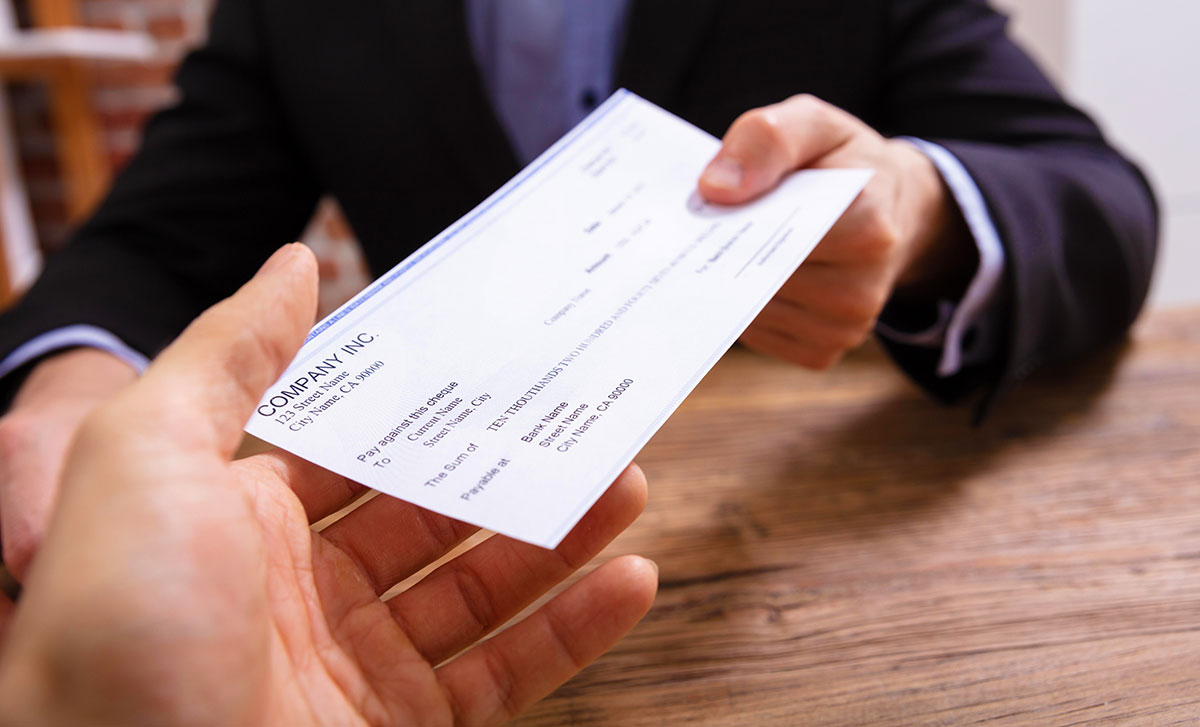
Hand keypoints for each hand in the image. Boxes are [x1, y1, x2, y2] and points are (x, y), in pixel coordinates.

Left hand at [0, 244, 656, 725]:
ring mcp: (357, 668)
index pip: (356, 445)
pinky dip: (574, 632)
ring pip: (482, 590)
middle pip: (434, 514)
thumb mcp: (145, 455)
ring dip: (560, 539)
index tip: (496, 360)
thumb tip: (292, 267)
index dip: (427, 403)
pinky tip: (628, 583)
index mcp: (239, 517)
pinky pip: (506, 676)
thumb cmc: (120, 628)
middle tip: (584, 418)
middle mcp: (301, 590)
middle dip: (511, 466)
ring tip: (626, 486)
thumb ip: (226, 357)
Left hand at [699, 94, 973, 369]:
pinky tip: (749, 277)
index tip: (709, 202)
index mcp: (868, 225)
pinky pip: (758, 335)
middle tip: (707, 226)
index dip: (734, 220)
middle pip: (758, 277)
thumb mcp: (812, 124)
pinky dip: (743, 307)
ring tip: (735, 246)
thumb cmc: (842, 163)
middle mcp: (861, 289)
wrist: (889, 209)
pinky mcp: (822, 352)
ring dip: (730, 281)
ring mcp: (844, 328)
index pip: (777, 235)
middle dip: (727, 252)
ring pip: (751, 311)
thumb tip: (716, 189)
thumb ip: (767, 139)